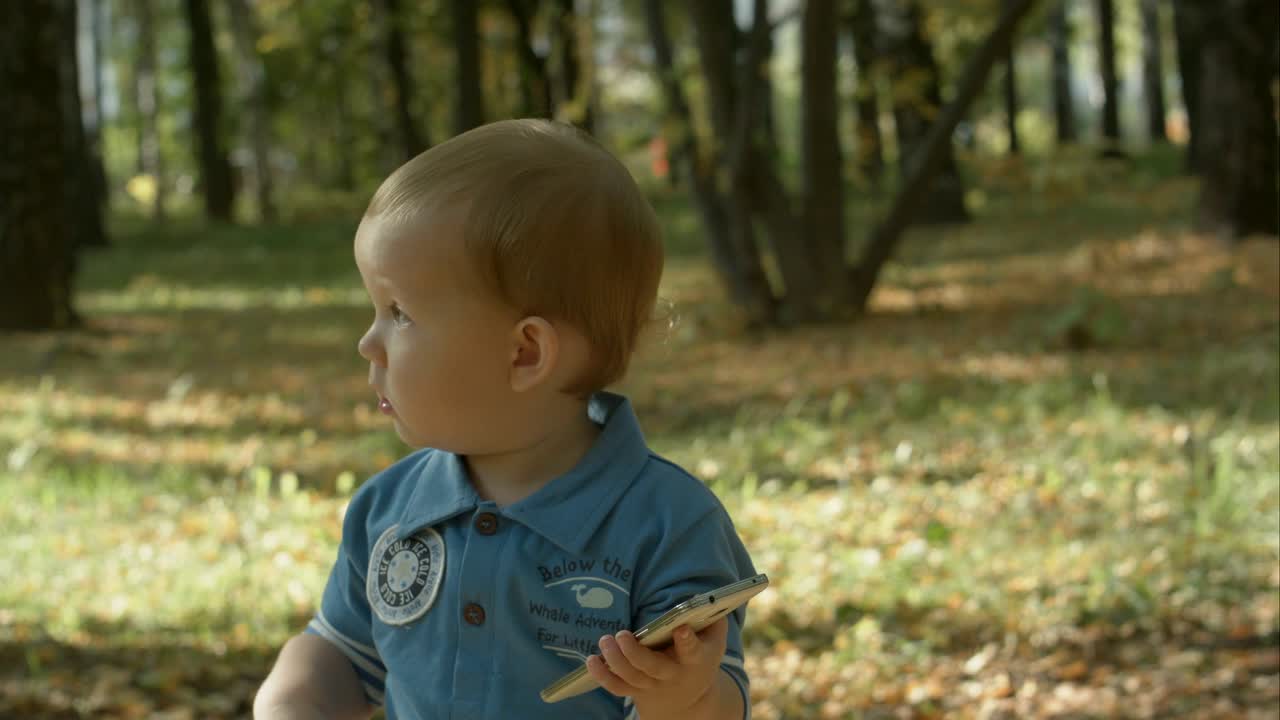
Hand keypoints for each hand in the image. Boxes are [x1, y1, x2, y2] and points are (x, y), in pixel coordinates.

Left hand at [586, 617, 728, 717]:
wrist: (689, 699)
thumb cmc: (701, 658)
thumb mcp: (714, 641)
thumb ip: (714, 618)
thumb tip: (708, 596)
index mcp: (694, 661)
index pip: (691, 652)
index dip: (687, 642)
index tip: (680, 628)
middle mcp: (671, 675)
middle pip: (652, 668)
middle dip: (635, 653)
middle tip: (621, 635)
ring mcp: (651, 685)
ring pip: (631, 677)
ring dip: (615, 660)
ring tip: (605, 641)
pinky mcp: (635, 690)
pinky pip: (616, 687)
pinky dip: (603, 676)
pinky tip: (591, 660)